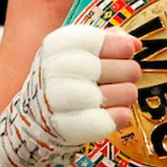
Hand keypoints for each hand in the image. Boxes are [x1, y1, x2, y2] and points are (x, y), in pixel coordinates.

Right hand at [0, 26, 140, 166]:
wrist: (33, 119)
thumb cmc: (62, 79)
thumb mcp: (75, 51)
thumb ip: (106, 39)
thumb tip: (134, 43)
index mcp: (57, 46)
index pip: (102, 40)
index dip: (121, 46)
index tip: (128, 50)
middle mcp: (58, 71)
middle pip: (125, 67)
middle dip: (130, 72)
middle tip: (122, 76)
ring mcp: (65, 100)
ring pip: (128, 93)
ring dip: (126, 94)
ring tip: (113, 95)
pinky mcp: (75, 126)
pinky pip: (119, 117)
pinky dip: (121, 115)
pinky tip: (110, 112)